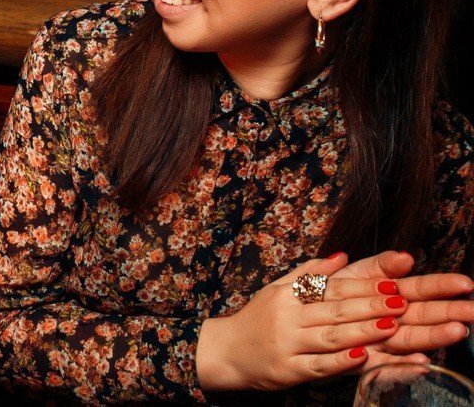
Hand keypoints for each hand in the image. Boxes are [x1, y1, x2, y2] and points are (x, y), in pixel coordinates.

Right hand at [197, 256, 405, 390]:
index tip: (390, 284)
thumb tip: (342, 255)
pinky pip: (318, 366)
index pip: (330, 288)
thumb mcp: (276, 290)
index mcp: (286, 296)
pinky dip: (341, 361)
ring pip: (330, 337)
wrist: (224, 351)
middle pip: (334, 311)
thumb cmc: (256, 320)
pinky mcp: (288, 370)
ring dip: (363, 331)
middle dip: (370, 306)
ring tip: (392, 326)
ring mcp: (287, 344)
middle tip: (401, 302)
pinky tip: (362, 356)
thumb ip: (309, 273)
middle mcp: (286, 318)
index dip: (361, 287)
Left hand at [325, 251, 473, 368]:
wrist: (298, 320)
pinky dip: (402, 365)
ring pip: (410, 338)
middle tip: (472, 311)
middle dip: (449, 312)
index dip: (441, 286)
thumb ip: (380, 265)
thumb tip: (405, 257)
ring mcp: (379, 341)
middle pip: (422, 314)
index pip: (419, 288)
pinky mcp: (365, 362)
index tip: (464, 283)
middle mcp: (389, 319)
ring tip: (456, 330)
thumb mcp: (353, 274)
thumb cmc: (328, 294)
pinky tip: (421, 363)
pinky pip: (385, 365)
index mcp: (387, 295)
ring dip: (433, 335)